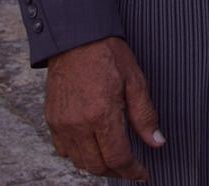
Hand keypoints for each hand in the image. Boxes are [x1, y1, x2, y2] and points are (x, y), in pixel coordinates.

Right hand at [44, 36, 164, 180]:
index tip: (143, 174)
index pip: (118, 157)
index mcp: (101, 114)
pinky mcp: (51, 119)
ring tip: (114, 159)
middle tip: (131, 168)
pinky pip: (64, 149)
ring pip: (79, 161)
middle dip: (116, 171)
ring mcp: (61, 124)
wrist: (76, 37)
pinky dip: (79, 155)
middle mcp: (78, 124)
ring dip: (97, 165)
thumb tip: (157, 142)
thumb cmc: (109, 54)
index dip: (133, 171)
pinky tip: (92, 146)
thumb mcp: (136, 81)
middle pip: (96, 165)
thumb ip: (145, 115)